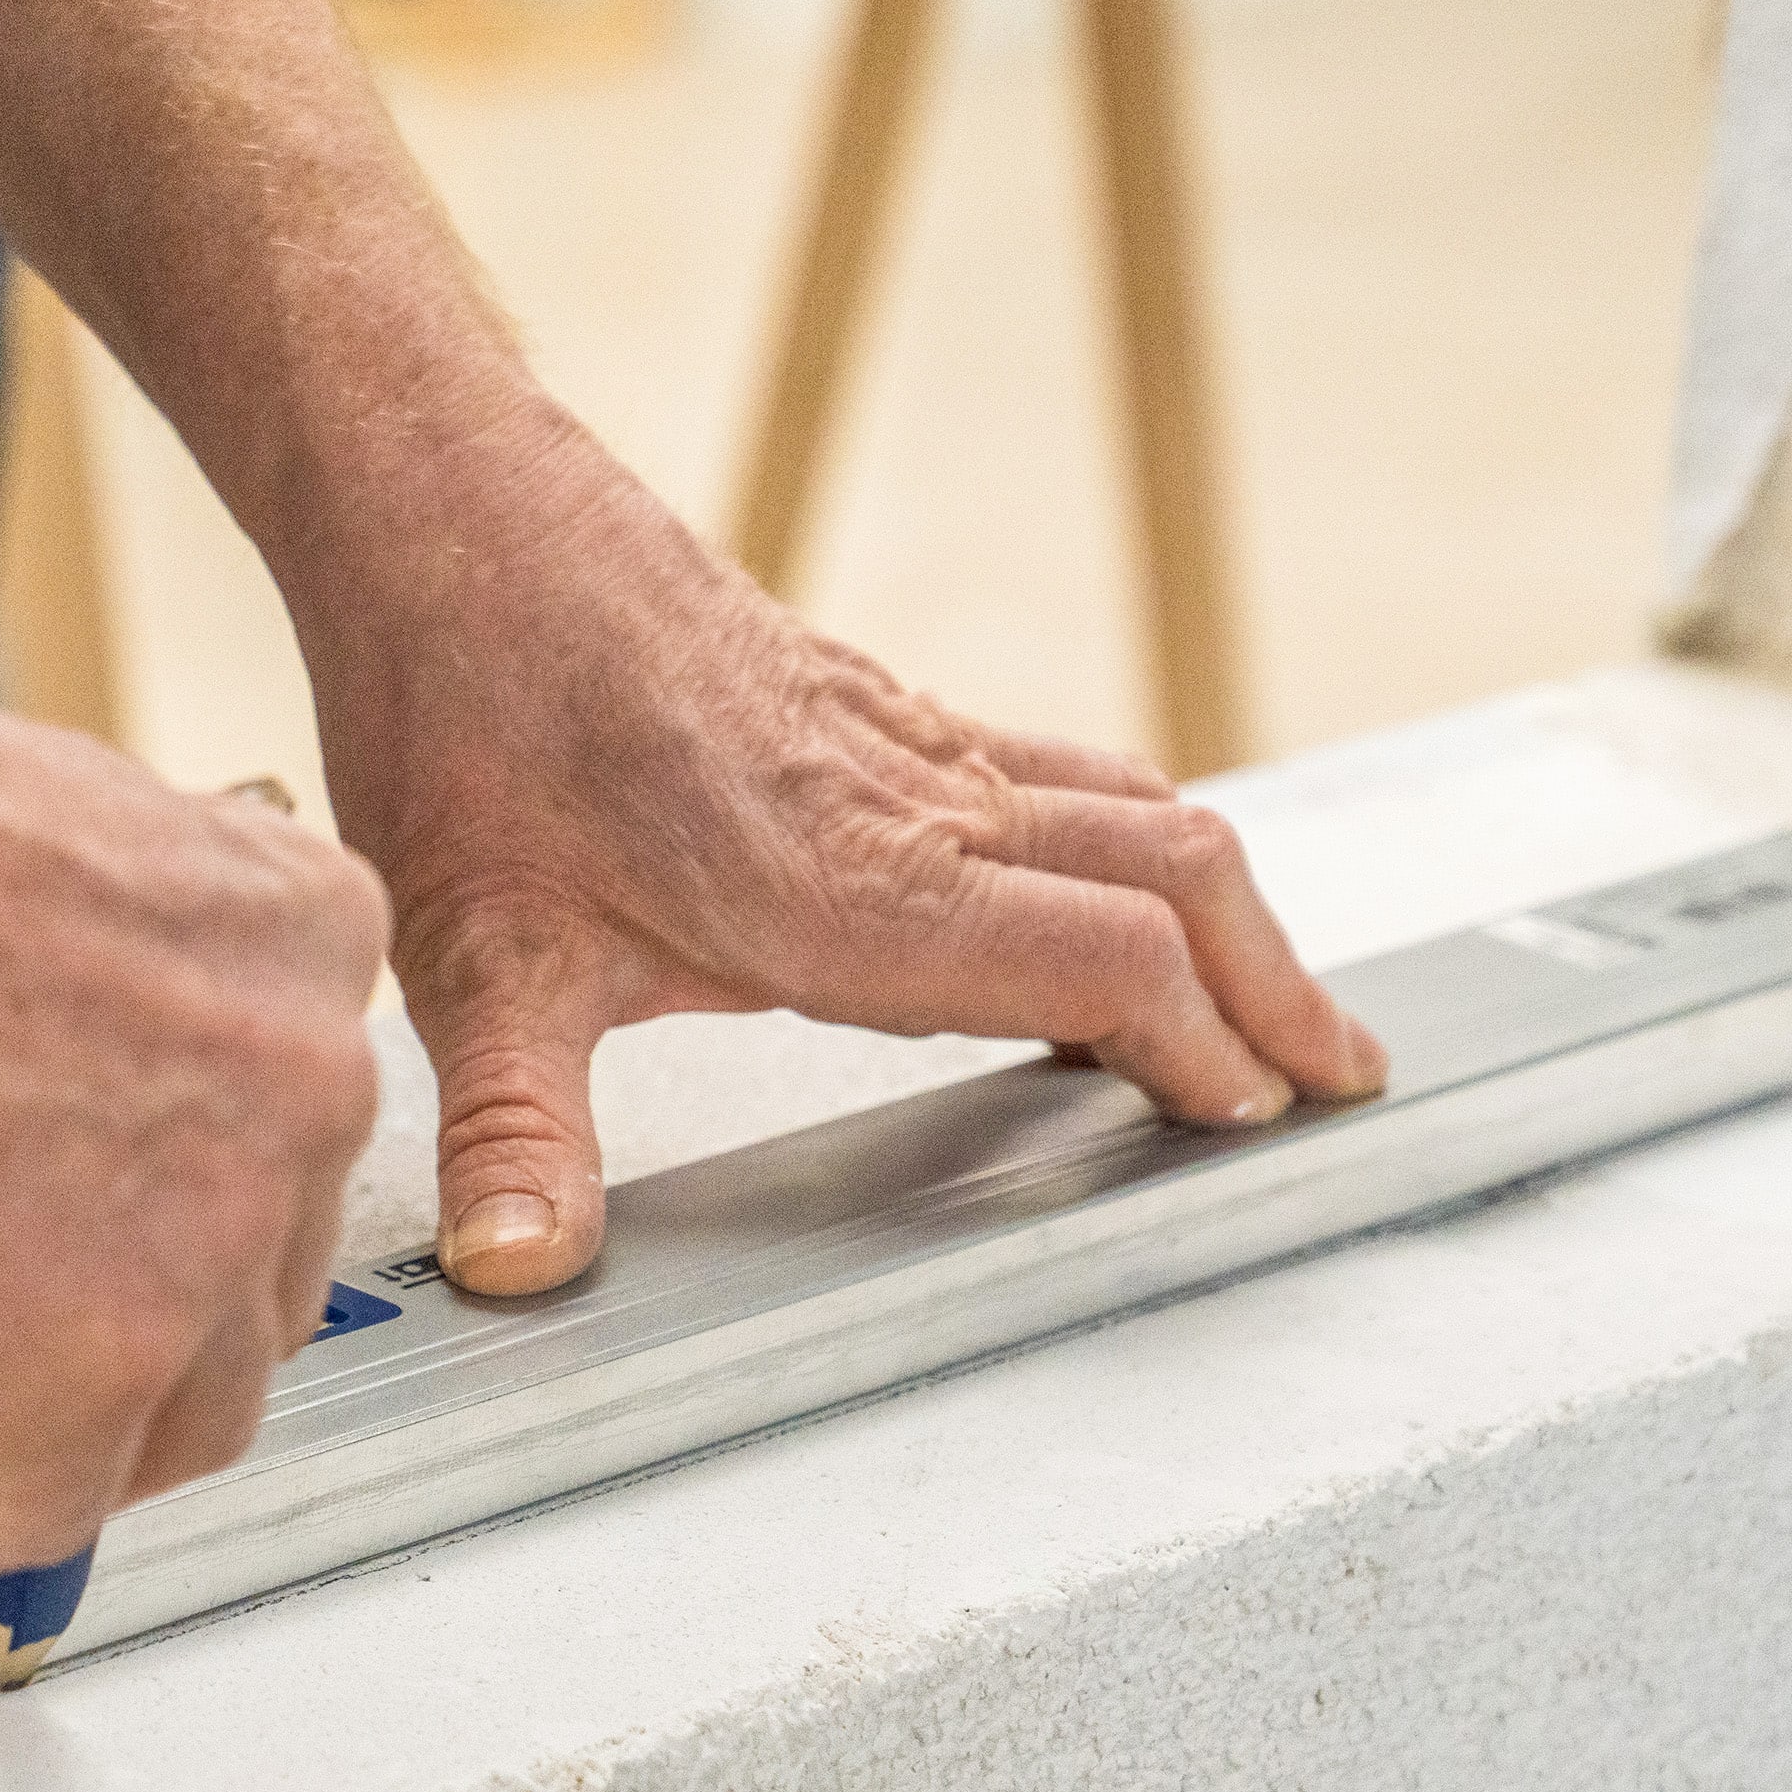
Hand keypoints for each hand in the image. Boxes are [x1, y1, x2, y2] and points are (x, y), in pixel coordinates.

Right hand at [0, 660, 385, 1582]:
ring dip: (47, 1443)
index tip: (77, 1229)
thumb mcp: (24, 848)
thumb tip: (52, 1072)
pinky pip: (36, 1513)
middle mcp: (299, 1087)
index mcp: (294, 930)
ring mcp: (206, 1245)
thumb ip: (97, 976)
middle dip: (123, 1324)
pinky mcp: (87, 1378)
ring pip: (174, 1418)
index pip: (279, 1125)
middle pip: (248, 1280)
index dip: (165, 1200)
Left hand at [291, 396, 1387, 1295]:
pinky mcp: (875, 703)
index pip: (1108, 964)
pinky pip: (1057, 772)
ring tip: (1271, 1002)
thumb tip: (521, 1267)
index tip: (1259, 1122)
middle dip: (1275, 987)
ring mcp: (904, 740)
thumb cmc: (464, 717)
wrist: (454, 524)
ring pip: (1135, 812)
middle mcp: (911, 799)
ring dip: (1224, 910)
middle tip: (1337, 1078)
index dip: (1205, 1049)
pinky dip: (1134, 842)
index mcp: (851, 879)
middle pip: (1178, 875)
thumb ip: (513, 1128)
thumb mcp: (474, 961)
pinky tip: (1111, 891)